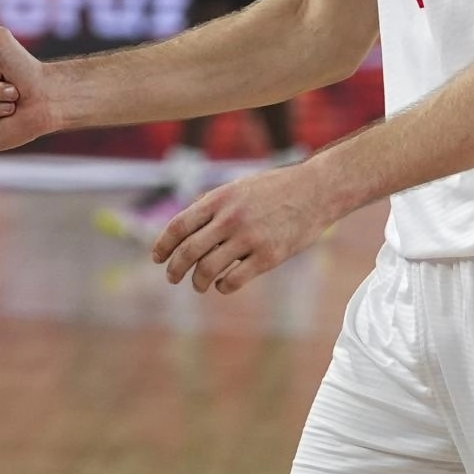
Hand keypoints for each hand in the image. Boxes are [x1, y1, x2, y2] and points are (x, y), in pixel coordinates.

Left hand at [152, 161, 333, 294]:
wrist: (316, 190)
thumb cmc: (275, 188)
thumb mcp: (238, 187)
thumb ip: (213, 205)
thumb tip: (186, 227)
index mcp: (219, 199)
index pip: (179, 226)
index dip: (163, 245)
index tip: (157, 258)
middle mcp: (230, 219)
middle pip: (188, 251)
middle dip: (175, 269)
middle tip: (172, 277)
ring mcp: (249, 238)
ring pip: (208, 269)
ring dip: (198, 282)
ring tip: (199, 284)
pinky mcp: (269, 257)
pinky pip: (235, 280)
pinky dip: (223, 286)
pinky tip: (224, 284)